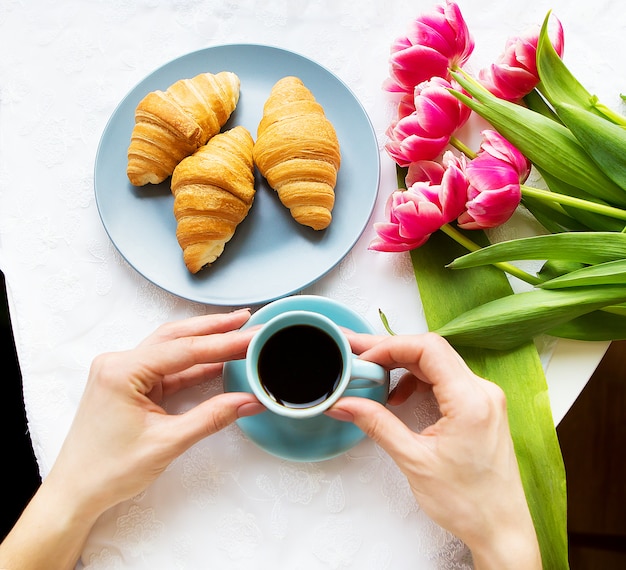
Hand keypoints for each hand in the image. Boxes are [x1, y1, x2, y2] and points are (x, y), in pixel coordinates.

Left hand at [0, 310, 263, 569]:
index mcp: (121, 371)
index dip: (223, 343)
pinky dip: (193, 364)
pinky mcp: (129, 384)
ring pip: (171, 348)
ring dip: (204, 342)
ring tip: (236, 333)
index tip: (251, 336)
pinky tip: (217, 360)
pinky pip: (166, 367)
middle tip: (246, 320)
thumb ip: (211, 417)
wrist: (76, 492)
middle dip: (214, 328)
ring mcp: (122, 372)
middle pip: (175, 337)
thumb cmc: (109, 470)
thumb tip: (249, 400)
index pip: (183, 350)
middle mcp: (119, 363)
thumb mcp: (167, 443)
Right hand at [327, 332, 540, 569]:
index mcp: (471, 401)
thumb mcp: (414, 461)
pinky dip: (417, 382)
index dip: (390, 346)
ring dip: (403, 366)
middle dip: (391, 351)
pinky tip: (399, 397)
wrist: (500, 529)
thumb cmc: (469, 503)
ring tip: (374, 377)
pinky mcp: (480, 408)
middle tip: (358, 353)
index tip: (364, 357)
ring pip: (437, 363)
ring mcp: (485, 399)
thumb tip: (346, 404)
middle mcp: (483, 392)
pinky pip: (445, 380)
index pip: (427, 349)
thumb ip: (377, 425)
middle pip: (431, 351)